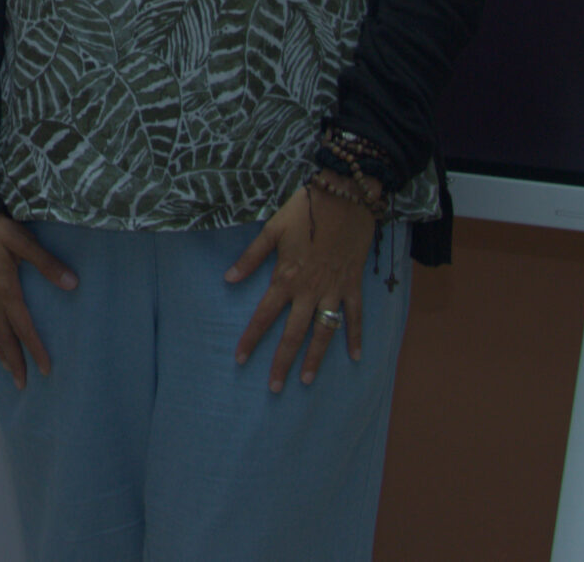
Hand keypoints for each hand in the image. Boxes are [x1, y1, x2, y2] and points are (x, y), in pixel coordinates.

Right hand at [0, 213, 76, 390]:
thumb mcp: (23, 240)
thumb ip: (46, 263)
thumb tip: (72, 284)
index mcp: (5, 289)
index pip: (23, 327)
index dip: (35, 349)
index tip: (45, 369)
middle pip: (4, 337)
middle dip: (14, 362)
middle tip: (23, 385)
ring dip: (1, 354)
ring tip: (10, 372)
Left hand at [226, 184, 376, 392]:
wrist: (346, 196)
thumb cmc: (306, 210)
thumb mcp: (272, 229)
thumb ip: (251, 257)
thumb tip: (228, 280)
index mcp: (286, 278)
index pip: (264, 316)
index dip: (251, 338)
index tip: (240, 359)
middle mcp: (309, 291)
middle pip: (293, 333)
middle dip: (282, 361)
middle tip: (274, 387)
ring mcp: (334, 291)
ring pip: (323, 332)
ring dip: (315, 358)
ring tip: (305, 380)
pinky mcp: (352, 285)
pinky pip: (354, 316)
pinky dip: (355, 336)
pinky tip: (355, 357)